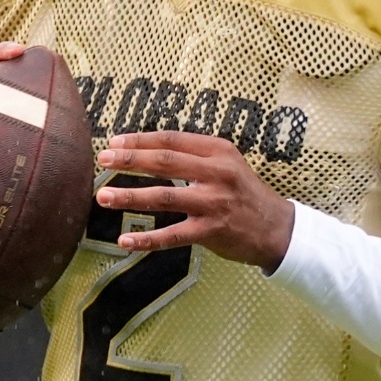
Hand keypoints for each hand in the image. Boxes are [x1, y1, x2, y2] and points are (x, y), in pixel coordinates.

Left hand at [95, 132, 295, 270]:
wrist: (278, 229)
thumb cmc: (246, 195)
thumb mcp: (228, 165)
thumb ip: (196, 156)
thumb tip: (150, 150)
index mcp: (218, 151)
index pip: (172, 139)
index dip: (140, 140)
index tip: (114, 142)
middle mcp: (217, 173)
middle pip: (164, 161)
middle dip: (129, 160)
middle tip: (103, 160)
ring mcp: (214, 203)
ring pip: (164, 197)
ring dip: (129, 196)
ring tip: (103, 197)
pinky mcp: (212, 231)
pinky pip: (173, 235)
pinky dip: (147, 239)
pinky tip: (125, 240)